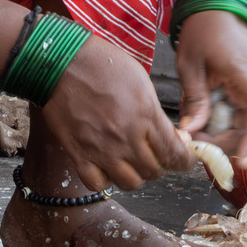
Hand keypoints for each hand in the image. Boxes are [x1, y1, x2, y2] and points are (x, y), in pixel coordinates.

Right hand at [39, 33, 190, 192]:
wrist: (62, 63)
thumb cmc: (101, 64)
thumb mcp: (140, 81)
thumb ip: (156, 113)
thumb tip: (171, 136)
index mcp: (146, 115)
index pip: (176, 154)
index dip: (184, 161)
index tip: (184, 158)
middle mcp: (127, 137)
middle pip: (155, 171)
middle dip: (161, 164)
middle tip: (155, 154)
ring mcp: (102, 149)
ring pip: (131, 183)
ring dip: (136, 175)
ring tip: (131, 161)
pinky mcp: (79, 154)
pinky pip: (98, 184)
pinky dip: (105, 180)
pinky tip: (106, 166)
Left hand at [173, 10, 246, 167]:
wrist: (215, 5)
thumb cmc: (202, 29)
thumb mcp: (191, 65)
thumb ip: (194, 100)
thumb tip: (191, 131)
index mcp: (246, 78)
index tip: (241, 162)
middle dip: (226, 141)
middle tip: (195, 144)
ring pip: (245, 122)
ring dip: (224, 132)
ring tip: (195, 133)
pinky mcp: (246, 87)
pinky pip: (239, 112)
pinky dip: (224, 121)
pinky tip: (203, 121)